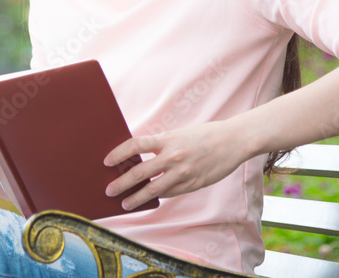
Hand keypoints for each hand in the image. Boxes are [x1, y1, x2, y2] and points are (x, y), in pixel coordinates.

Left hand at [103, 121, 246, 210]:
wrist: (231, 142)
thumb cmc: (203, 135)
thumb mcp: (178, 134)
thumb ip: (161, 145)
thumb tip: (140, 156)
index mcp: (167, 140)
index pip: (135, 145)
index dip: (119, 153)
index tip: (107, 161)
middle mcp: (173, 157)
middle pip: (140, 172)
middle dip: (121, 183)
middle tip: (109, 190)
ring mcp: (183, 173)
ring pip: (153, 190)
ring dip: (136, 198)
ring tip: (125, 204)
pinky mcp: (192, 185)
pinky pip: (170, 193)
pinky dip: (158, 197)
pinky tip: (150, 200)